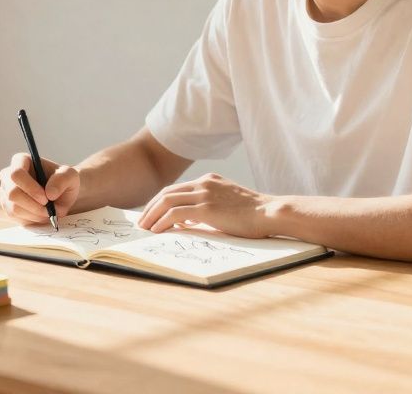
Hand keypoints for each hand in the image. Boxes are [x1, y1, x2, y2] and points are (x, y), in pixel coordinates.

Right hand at [0, 152, 79, 225]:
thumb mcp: (70, 176)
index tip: (46, 198)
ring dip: (34, 214)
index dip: (30, 188)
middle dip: (33, 205)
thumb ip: (62, 180)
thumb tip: (49, 193)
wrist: (61, 195)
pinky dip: (32, 219)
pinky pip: (16, 218)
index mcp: (21, 161)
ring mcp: (6, 192)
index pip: (16, 174)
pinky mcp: (8, 208)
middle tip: (49, 210)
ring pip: (14, 208)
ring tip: (49, 212)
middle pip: (12, 193)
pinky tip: (42, 214)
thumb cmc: (63, 181)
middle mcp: (8, 176)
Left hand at [137, 172, 270, 237]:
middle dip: (150, 207)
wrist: (269, 213)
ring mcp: (204, 194)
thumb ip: (208, 206)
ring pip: (167, 201)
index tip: (151, 213)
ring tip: (144, 228)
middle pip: (167, 192)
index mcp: (209, 180)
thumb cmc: (253, 214)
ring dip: (152, 215)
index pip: (177, 189)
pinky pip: (175, 214)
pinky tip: (157, 230)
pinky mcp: (206, 208)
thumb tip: (188, 220)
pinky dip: (162, 221)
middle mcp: (204, 183)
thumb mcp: (227, 203)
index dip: (160, 201)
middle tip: (142, 221)